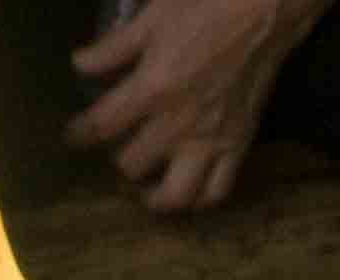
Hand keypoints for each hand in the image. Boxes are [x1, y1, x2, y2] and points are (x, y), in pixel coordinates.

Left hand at [67, 0, 307, 212]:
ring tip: (148, 189)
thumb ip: (114, 48)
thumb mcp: (153, 17)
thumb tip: (80, 65)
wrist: (265, 6)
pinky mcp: (238, 145)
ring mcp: (210, 140)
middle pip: (133, 165)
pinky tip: (188, 190)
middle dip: (119, 160)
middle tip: (118, 149)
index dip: (80, 134)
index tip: (73, 136)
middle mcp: (178, 124)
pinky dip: (199, 199)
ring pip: (176, 195)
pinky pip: (216, 191)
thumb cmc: (207, 2)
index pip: (102, 126)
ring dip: (156, 197)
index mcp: (152, 89)